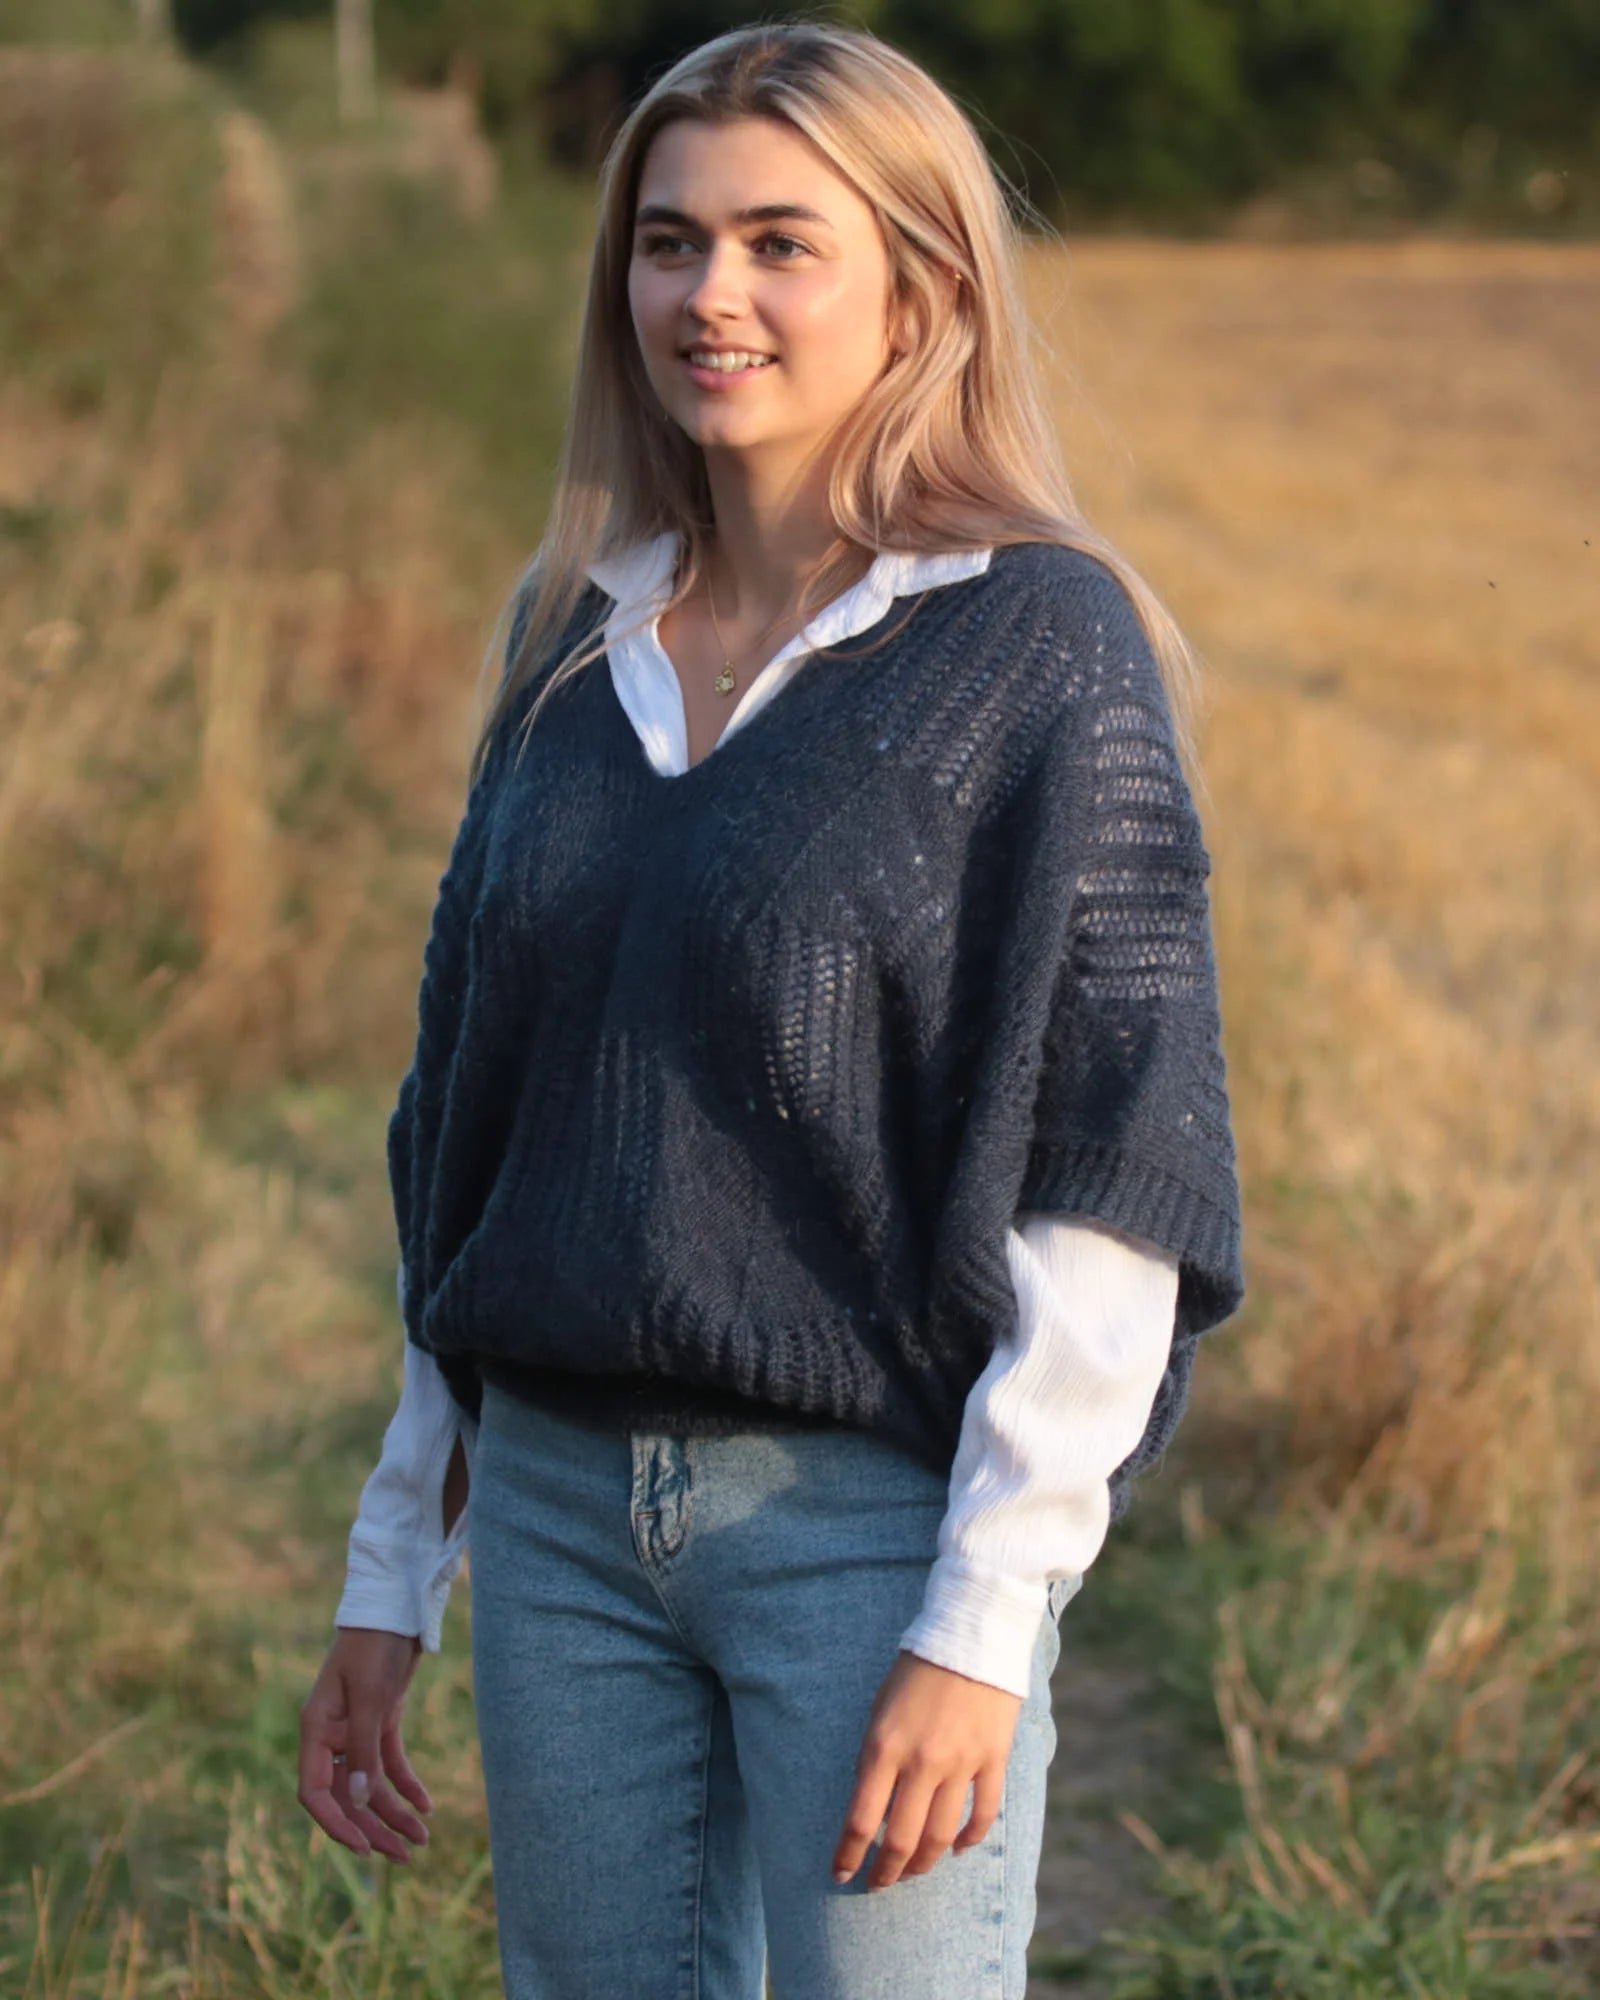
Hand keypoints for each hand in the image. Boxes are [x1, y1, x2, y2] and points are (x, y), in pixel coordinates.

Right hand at [299, 1629, 434, 1862]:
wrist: (396, 1608)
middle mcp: (332, 1736)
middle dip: (374, 1827)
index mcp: (316, 1731)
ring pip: (371, 1785)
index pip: (315, 1793)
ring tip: (423, 1838)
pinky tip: (425, 1806)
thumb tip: (358, 1803)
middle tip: (406, 1856)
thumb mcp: (371, 1699)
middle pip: (348, 1796)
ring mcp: (357, 1730)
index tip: (362, 1847)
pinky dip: (406, 1785)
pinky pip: (389, 1764)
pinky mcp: (382, 1721)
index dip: (336, 1823)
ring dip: (394, 1812)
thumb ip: (363, 1751)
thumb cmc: (374, 1647)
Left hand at [832, 1648, 1023, 1891]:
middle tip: (878, 1884)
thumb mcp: (880, 1709)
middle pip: (901, 1839)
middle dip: (886, 1871)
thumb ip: (875, 1759)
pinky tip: (957, 1849)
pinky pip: (983, 1814)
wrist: (970, 1636)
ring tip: (913, 1872)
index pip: (860, 1820)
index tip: (840, 1874)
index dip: (848, 1855)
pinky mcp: (993, 1759)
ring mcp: (961, 1762)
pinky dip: (969, 1839)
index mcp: (884, 1746)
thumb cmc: (915, 1672)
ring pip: (941, 1836)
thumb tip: (873, 1809)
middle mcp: (921, 1761)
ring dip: (924, 1863)